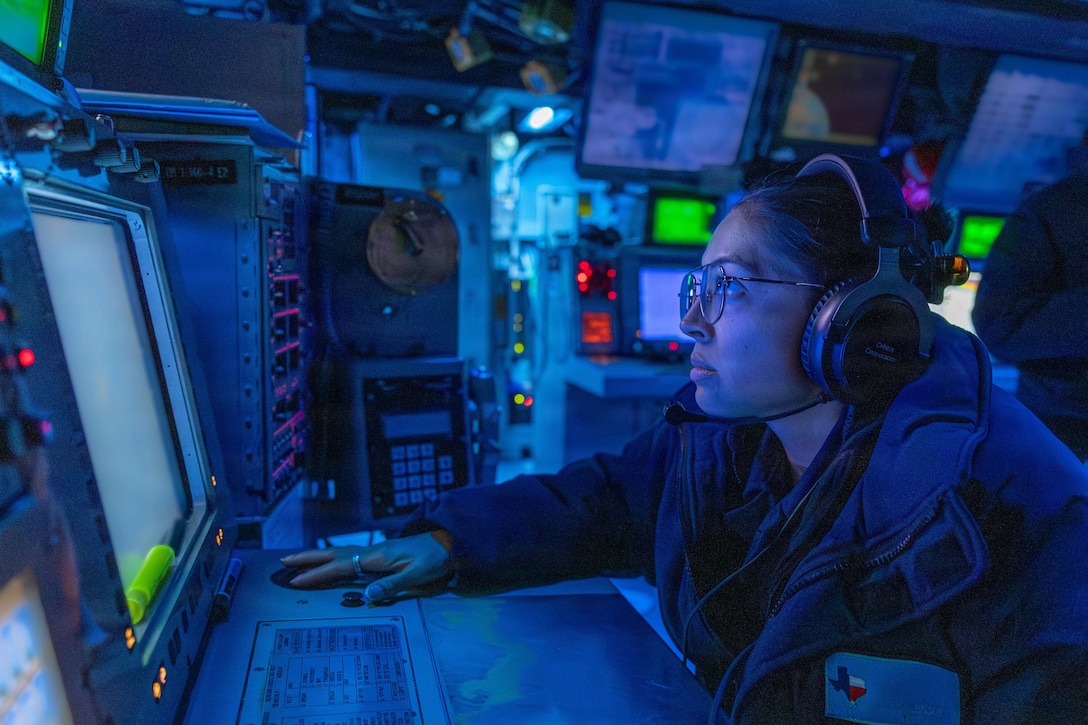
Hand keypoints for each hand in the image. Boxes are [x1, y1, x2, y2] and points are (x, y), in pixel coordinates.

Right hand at [279, 532, 451, 600]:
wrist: (450, 543)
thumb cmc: (435, 559)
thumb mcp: (418, 574)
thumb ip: (392, 585)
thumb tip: (366, 595)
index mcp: (378, 556)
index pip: (340, 565)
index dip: (317, 574)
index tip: (296, 580)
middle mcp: (373, 551)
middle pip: (334, 554)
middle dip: (308, 559)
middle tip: (283, 564)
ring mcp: (376, 551)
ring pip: (341, 553)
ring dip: (318, 558)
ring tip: (298, 562)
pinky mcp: (382, 554)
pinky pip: (351, 556)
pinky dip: (334, 559)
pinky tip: (330, 564)